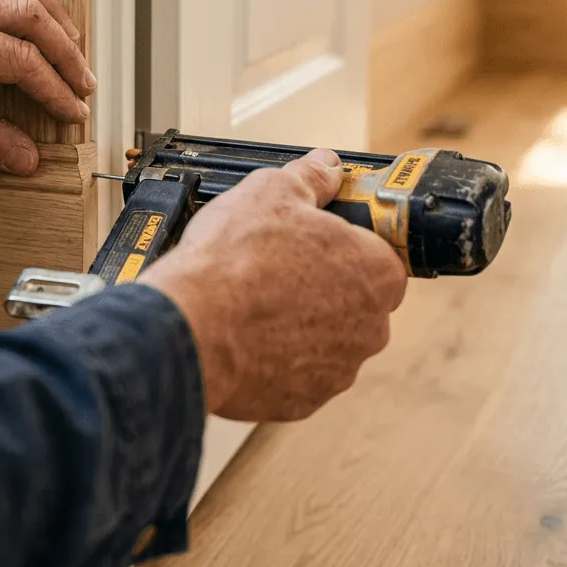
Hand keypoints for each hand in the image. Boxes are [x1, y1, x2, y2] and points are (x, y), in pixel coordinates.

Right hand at [141, 150, 406, 421]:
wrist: (190, 325)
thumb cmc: (234, 259)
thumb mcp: (271, 190)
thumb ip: (311, 176)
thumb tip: (328, 165)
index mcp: (376, 273)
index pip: (374, 255)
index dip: (337, 246)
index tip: (308, 243)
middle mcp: (370, 328)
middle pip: (351, 302)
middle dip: (318, 288)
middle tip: (273, 270)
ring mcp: (337, 370)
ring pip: (323, 341)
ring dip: (296, 326)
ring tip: (251, 305)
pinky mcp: (303, 401)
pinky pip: (294, 374)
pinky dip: (274, 359)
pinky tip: (243, 337)